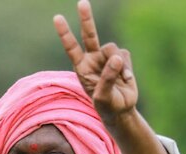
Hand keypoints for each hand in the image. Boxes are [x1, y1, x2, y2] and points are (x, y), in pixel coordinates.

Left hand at [54, 0, 136, 123]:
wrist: (121, 110)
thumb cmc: (106, 106)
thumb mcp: (102, 96)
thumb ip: (107, 77)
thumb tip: (116, 58)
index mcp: (81, 68)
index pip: (71, 48)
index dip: (65, 33)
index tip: (58, 18)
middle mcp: (92, 59)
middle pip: (89, 35)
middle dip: (86, 19)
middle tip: (81, 2)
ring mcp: (107, 58)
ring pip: (112, 48)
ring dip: (118, 64)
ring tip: (120, 80)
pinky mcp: (121, 59)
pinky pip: (125, 55)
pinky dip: (127, 67)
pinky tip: (126, 79)